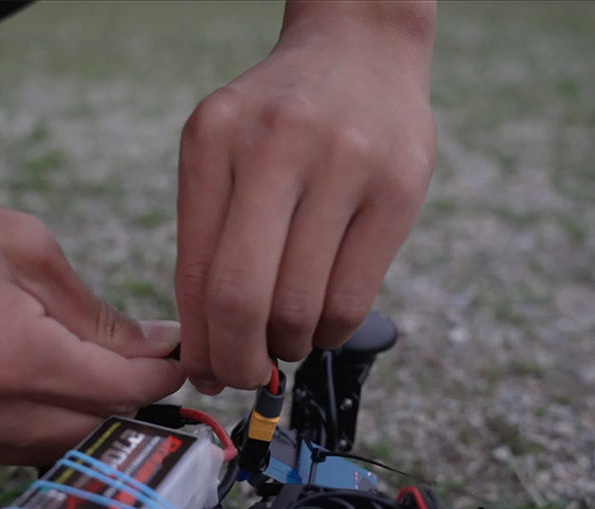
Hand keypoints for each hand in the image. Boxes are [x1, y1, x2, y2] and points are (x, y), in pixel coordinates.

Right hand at [0, 172, 185, 464]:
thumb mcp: (22, 246)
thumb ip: (94, 313)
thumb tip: (154, 349)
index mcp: (6, 356)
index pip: (119, 389)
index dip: (162, 375)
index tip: (183, 356)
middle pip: (92, 432)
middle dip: (131, 402)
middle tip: (150, 367)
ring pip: (51, 449)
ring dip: (86, 417)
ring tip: (98, 372)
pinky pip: (7, 450)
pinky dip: (37, 424)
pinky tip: (42, 386)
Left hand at [175, 1, 436, 391]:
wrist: (361, 49)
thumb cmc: (281, 122)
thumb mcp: (225, 154)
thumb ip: (210, 240)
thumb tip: (207, 352)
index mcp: (214, 139)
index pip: (194, 273)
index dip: (198, 342)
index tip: (204, 371)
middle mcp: (275, 145)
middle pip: (241, 297)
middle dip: (238, 359)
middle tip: (244, 374)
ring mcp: (344, 163)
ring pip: (301, 306)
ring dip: (289, 344)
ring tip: (287, 335)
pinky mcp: (399, 186)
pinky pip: (353, 298)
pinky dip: (331, 331)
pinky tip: (322, 318)